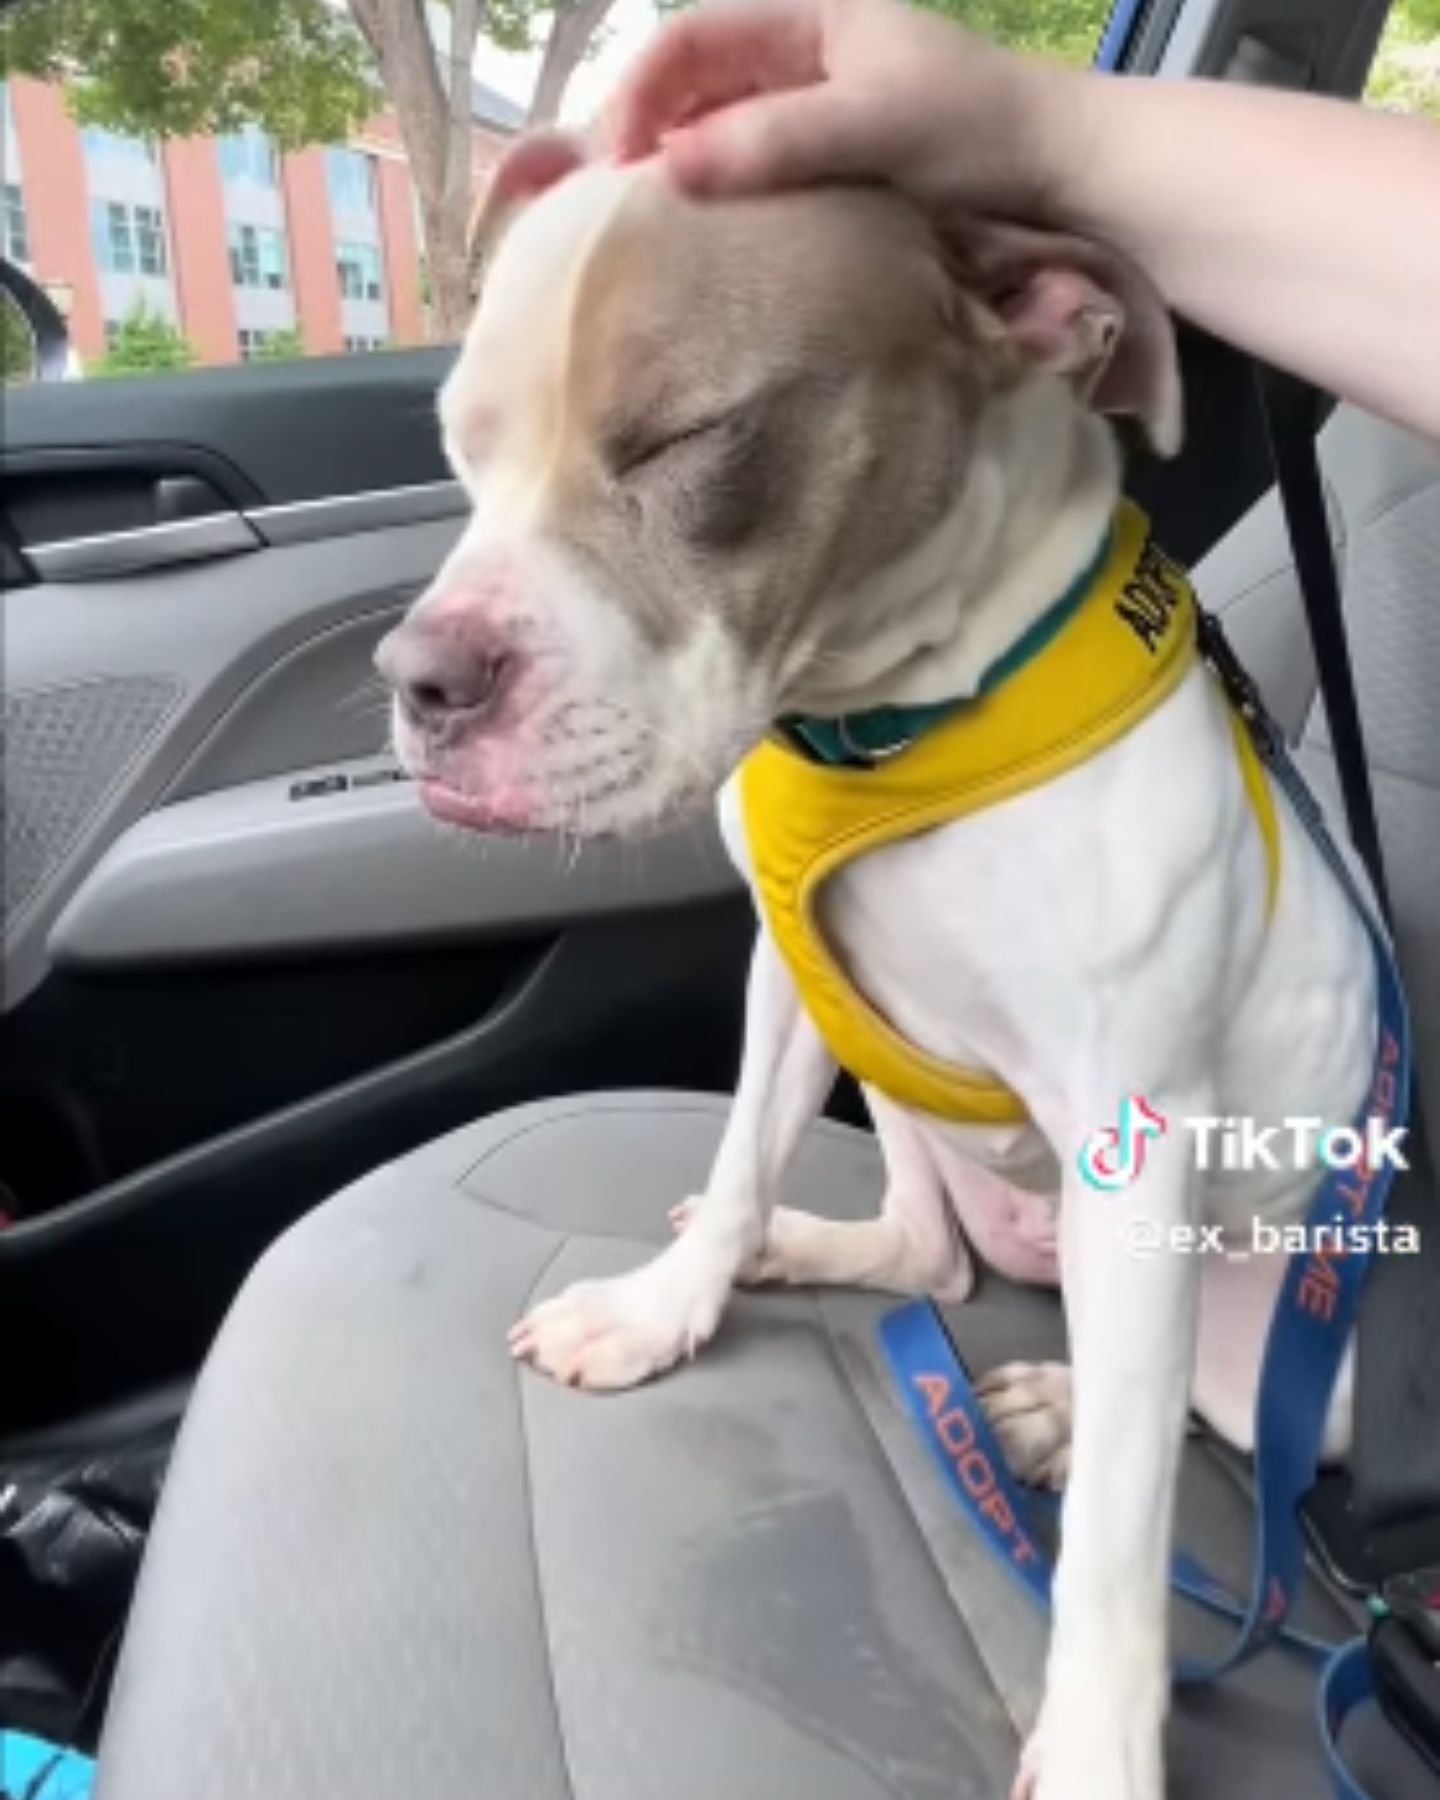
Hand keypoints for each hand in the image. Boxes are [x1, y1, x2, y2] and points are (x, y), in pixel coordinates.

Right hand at [607, 0, 1086, 219]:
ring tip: (623, 230)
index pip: (685, 42)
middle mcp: (794, 55)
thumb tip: (668, 169)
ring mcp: (806, 112)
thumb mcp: (872, 124)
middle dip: (631, 138)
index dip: (637, 100)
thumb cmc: (976, 129)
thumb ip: (773, 140)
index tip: (615, 172)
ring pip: (705, 133)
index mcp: (802, 16)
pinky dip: (707, 204)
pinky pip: (743, 175)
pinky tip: (688, 241)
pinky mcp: (819, 165)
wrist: (1058, 170)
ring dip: (663, 177)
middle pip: (683, 87)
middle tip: (593, 209)